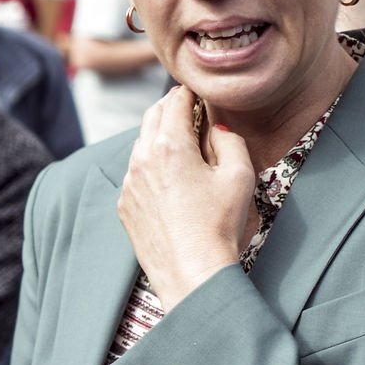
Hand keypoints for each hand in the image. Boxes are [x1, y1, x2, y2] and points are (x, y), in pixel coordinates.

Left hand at [117, 89, 252, 307]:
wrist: (192, 272)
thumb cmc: (219, 225)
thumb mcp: (239, 175)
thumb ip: (229, 140)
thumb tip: (216, 128)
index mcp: (169, 145)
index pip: (175, 101)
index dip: (190, 93)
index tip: (200, 92)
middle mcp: (141, 159)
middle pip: (152, 117)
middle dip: (170, 107)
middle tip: (189, 108)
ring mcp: (129, 183)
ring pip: (140, 145)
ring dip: (158, 136)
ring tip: (180, 141)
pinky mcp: (125, 205)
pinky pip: (135, 173)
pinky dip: (149, 165)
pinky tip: (168, 176)